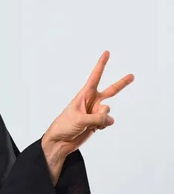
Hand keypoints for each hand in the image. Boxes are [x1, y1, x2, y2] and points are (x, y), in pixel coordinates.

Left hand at [41, 51, 133, 181]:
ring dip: (102, 118)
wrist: (61, 141)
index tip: (107, 53)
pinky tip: (93, 129)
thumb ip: (97, 118)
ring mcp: (95, 112)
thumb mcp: (80, 119)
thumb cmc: (64, 125)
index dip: (101, 65)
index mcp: (84, 95)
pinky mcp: (98, 122)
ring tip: (90, 123)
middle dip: (121, 83)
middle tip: (132, 75)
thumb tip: (111, 119)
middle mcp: (91, 101)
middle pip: (110, 91)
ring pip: (108, 111)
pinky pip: (108, 121)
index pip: (94, 77)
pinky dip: (103, 126)